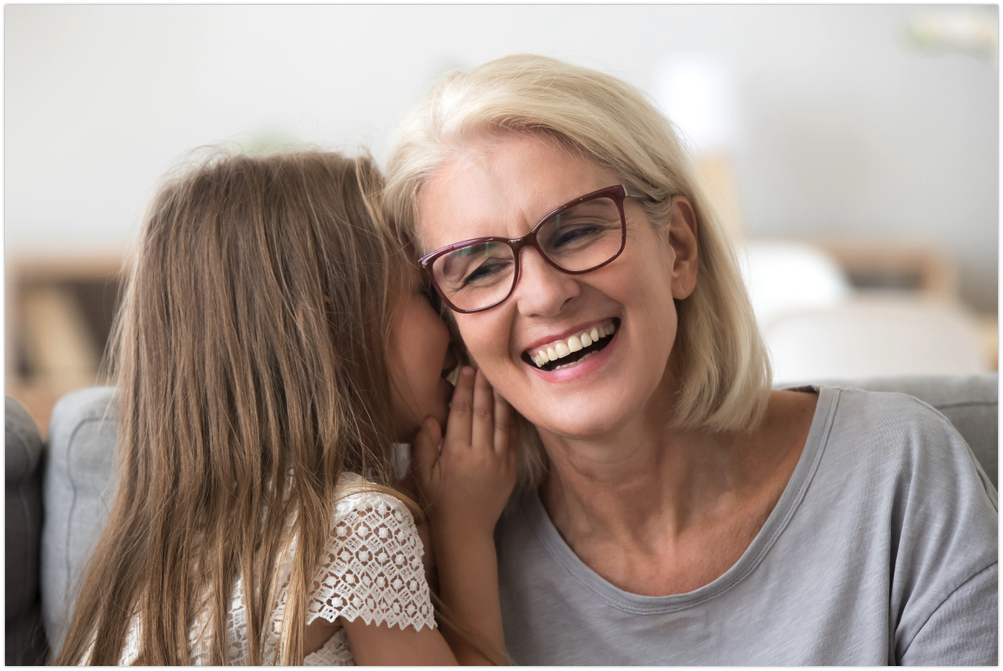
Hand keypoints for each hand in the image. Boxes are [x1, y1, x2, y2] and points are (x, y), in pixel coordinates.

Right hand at [412, 366, 517, 536]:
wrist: (466, 532)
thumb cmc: (439, 502)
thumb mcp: (423, 475)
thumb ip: (424, 444)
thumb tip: (431, 416)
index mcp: (456, 454)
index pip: (461, 412)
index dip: (463, 389)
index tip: (465, 370)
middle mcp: (480, 455)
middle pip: (483, 411)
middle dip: (482, 386)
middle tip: (482, 365)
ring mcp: (499, 461)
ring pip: (501, 421)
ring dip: (499, 397)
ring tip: (498, 377)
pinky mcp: (511, 468)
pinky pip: (512, 437)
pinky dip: (511, 418)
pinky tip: (509, 403)